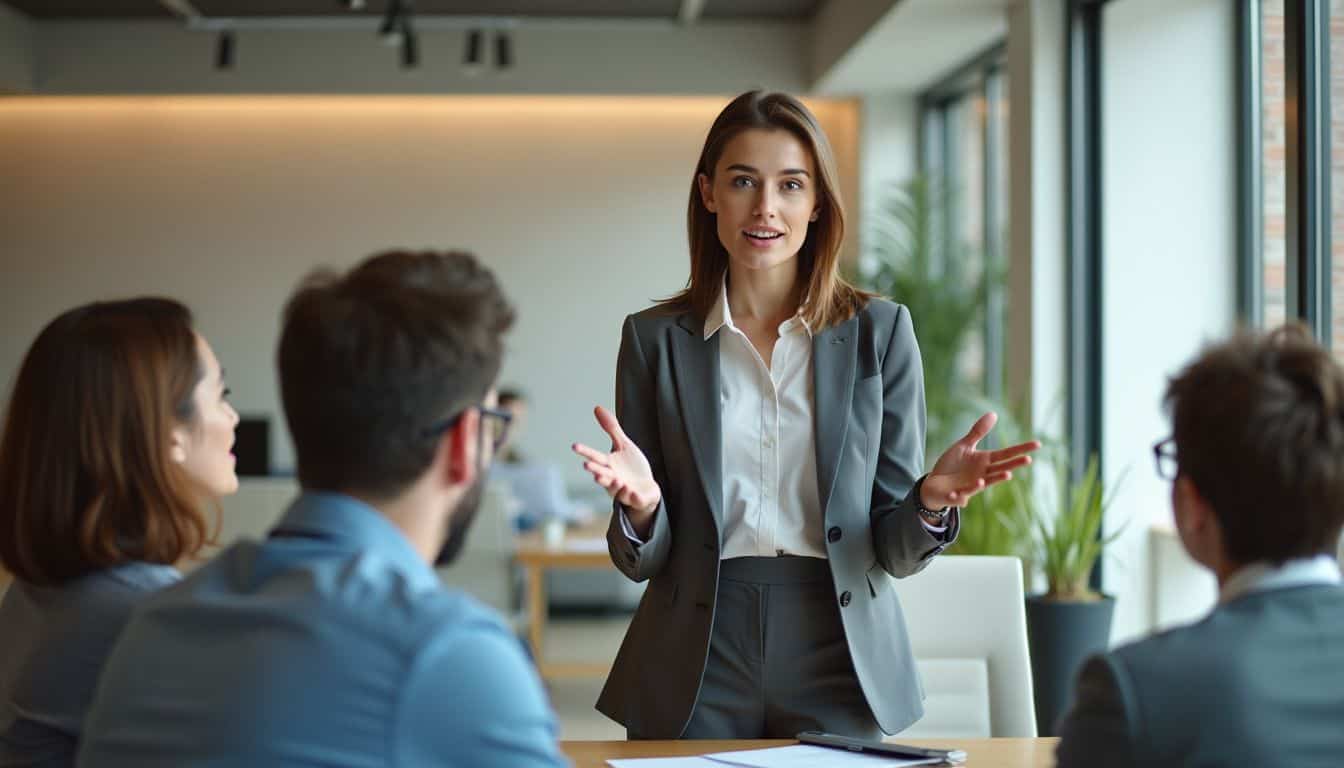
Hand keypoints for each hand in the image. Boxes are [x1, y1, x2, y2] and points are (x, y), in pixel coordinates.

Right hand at [572, 406, 661, 523]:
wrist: (646, 488)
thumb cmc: (631, 466)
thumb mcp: (624, 444)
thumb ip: (611, 428)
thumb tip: (596, 407)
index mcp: (609, 464)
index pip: (595, 457)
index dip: (585, 451)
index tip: (574, 446)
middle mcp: (612, 478)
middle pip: (602, 474)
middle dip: (595, 471)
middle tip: (587, 465)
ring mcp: (623, 490)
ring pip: (615, 488)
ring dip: (613, 484)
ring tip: (616, 479)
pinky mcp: (636, 498)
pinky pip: (633, 498)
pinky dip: (632, 496)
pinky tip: (630, 490)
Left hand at [922, 412, 1040, 509]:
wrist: (934, 484)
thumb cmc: (951, 465)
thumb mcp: (964, 446)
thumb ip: (978, 432)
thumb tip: (994, 413)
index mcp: (984, 461)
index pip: (1006, 454)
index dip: (1021, 449)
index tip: (1038, 444)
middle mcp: (982, 474)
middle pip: (1000, 469)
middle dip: (1013, 465)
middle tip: (1029, 460)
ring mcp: (970, 487)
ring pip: (984, 484)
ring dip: (995, 480)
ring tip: (1007, 474)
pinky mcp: (956, 497)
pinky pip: (959, 497)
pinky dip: (959, 496)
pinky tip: (959, 494)